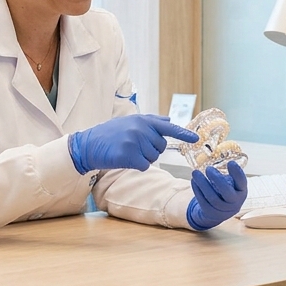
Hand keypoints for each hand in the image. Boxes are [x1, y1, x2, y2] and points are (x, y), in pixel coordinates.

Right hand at [68, 114, 197, 173]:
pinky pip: (144, 166)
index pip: (168, 127)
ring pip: (153, 158)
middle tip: (133, 146)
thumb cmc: (110, 134)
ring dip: (142, 158)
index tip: (196, 139)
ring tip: (127, 151)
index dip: (183, 134)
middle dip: (150, 150)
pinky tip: (124, 159)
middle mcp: (140, 128)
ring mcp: (134, 141)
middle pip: (160, 147)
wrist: (88, 144)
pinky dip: (136, 166)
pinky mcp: (128, 154)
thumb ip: (151, 121)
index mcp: (143, 120)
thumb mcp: (130, 121)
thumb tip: (169, 119)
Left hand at [186, 161, 247, 230]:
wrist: (219, 212)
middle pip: (227, 192)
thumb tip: (218, 155)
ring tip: (195, 173)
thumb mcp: (231, 183)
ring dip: (203, 184)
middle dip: (217, 179)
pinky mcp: (211, 213)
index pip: (242, 182)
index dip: (237, 173)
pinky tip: (193, 181)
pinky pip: (203, 202)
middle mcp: (235, 202)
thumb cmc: (225, 191)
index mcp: (241, 191)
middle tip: (208, 168)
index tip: (230, 162)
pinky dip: (197, 190)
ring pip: (212, 198)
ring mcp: (223, 210)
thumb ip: (227, 174)